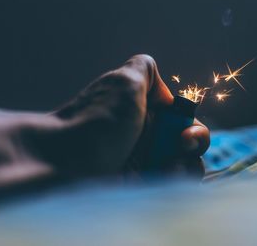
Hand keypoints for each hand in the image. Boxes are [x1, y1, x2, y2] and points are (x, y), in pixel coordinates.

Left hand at [51, 54, 209, 177]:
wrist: (61, 162)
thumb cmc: (96, 120)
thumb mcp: (124, 81)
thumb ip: (145, 68)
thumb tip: (162, 87)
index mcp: (146, 113)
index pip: (184, 121)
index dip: (191, 126)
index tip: (184, 133)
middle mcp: (148, 138)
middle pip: (191, 145)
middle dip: (194, 144)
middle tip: (181, 145)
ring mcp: (144, 164)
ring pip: (186, 167)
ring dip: (186, 166)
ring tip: (167, 168)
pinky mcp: (139, 188)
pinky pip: (170, 188)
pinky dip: (172, 182)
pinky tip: (157, 179)